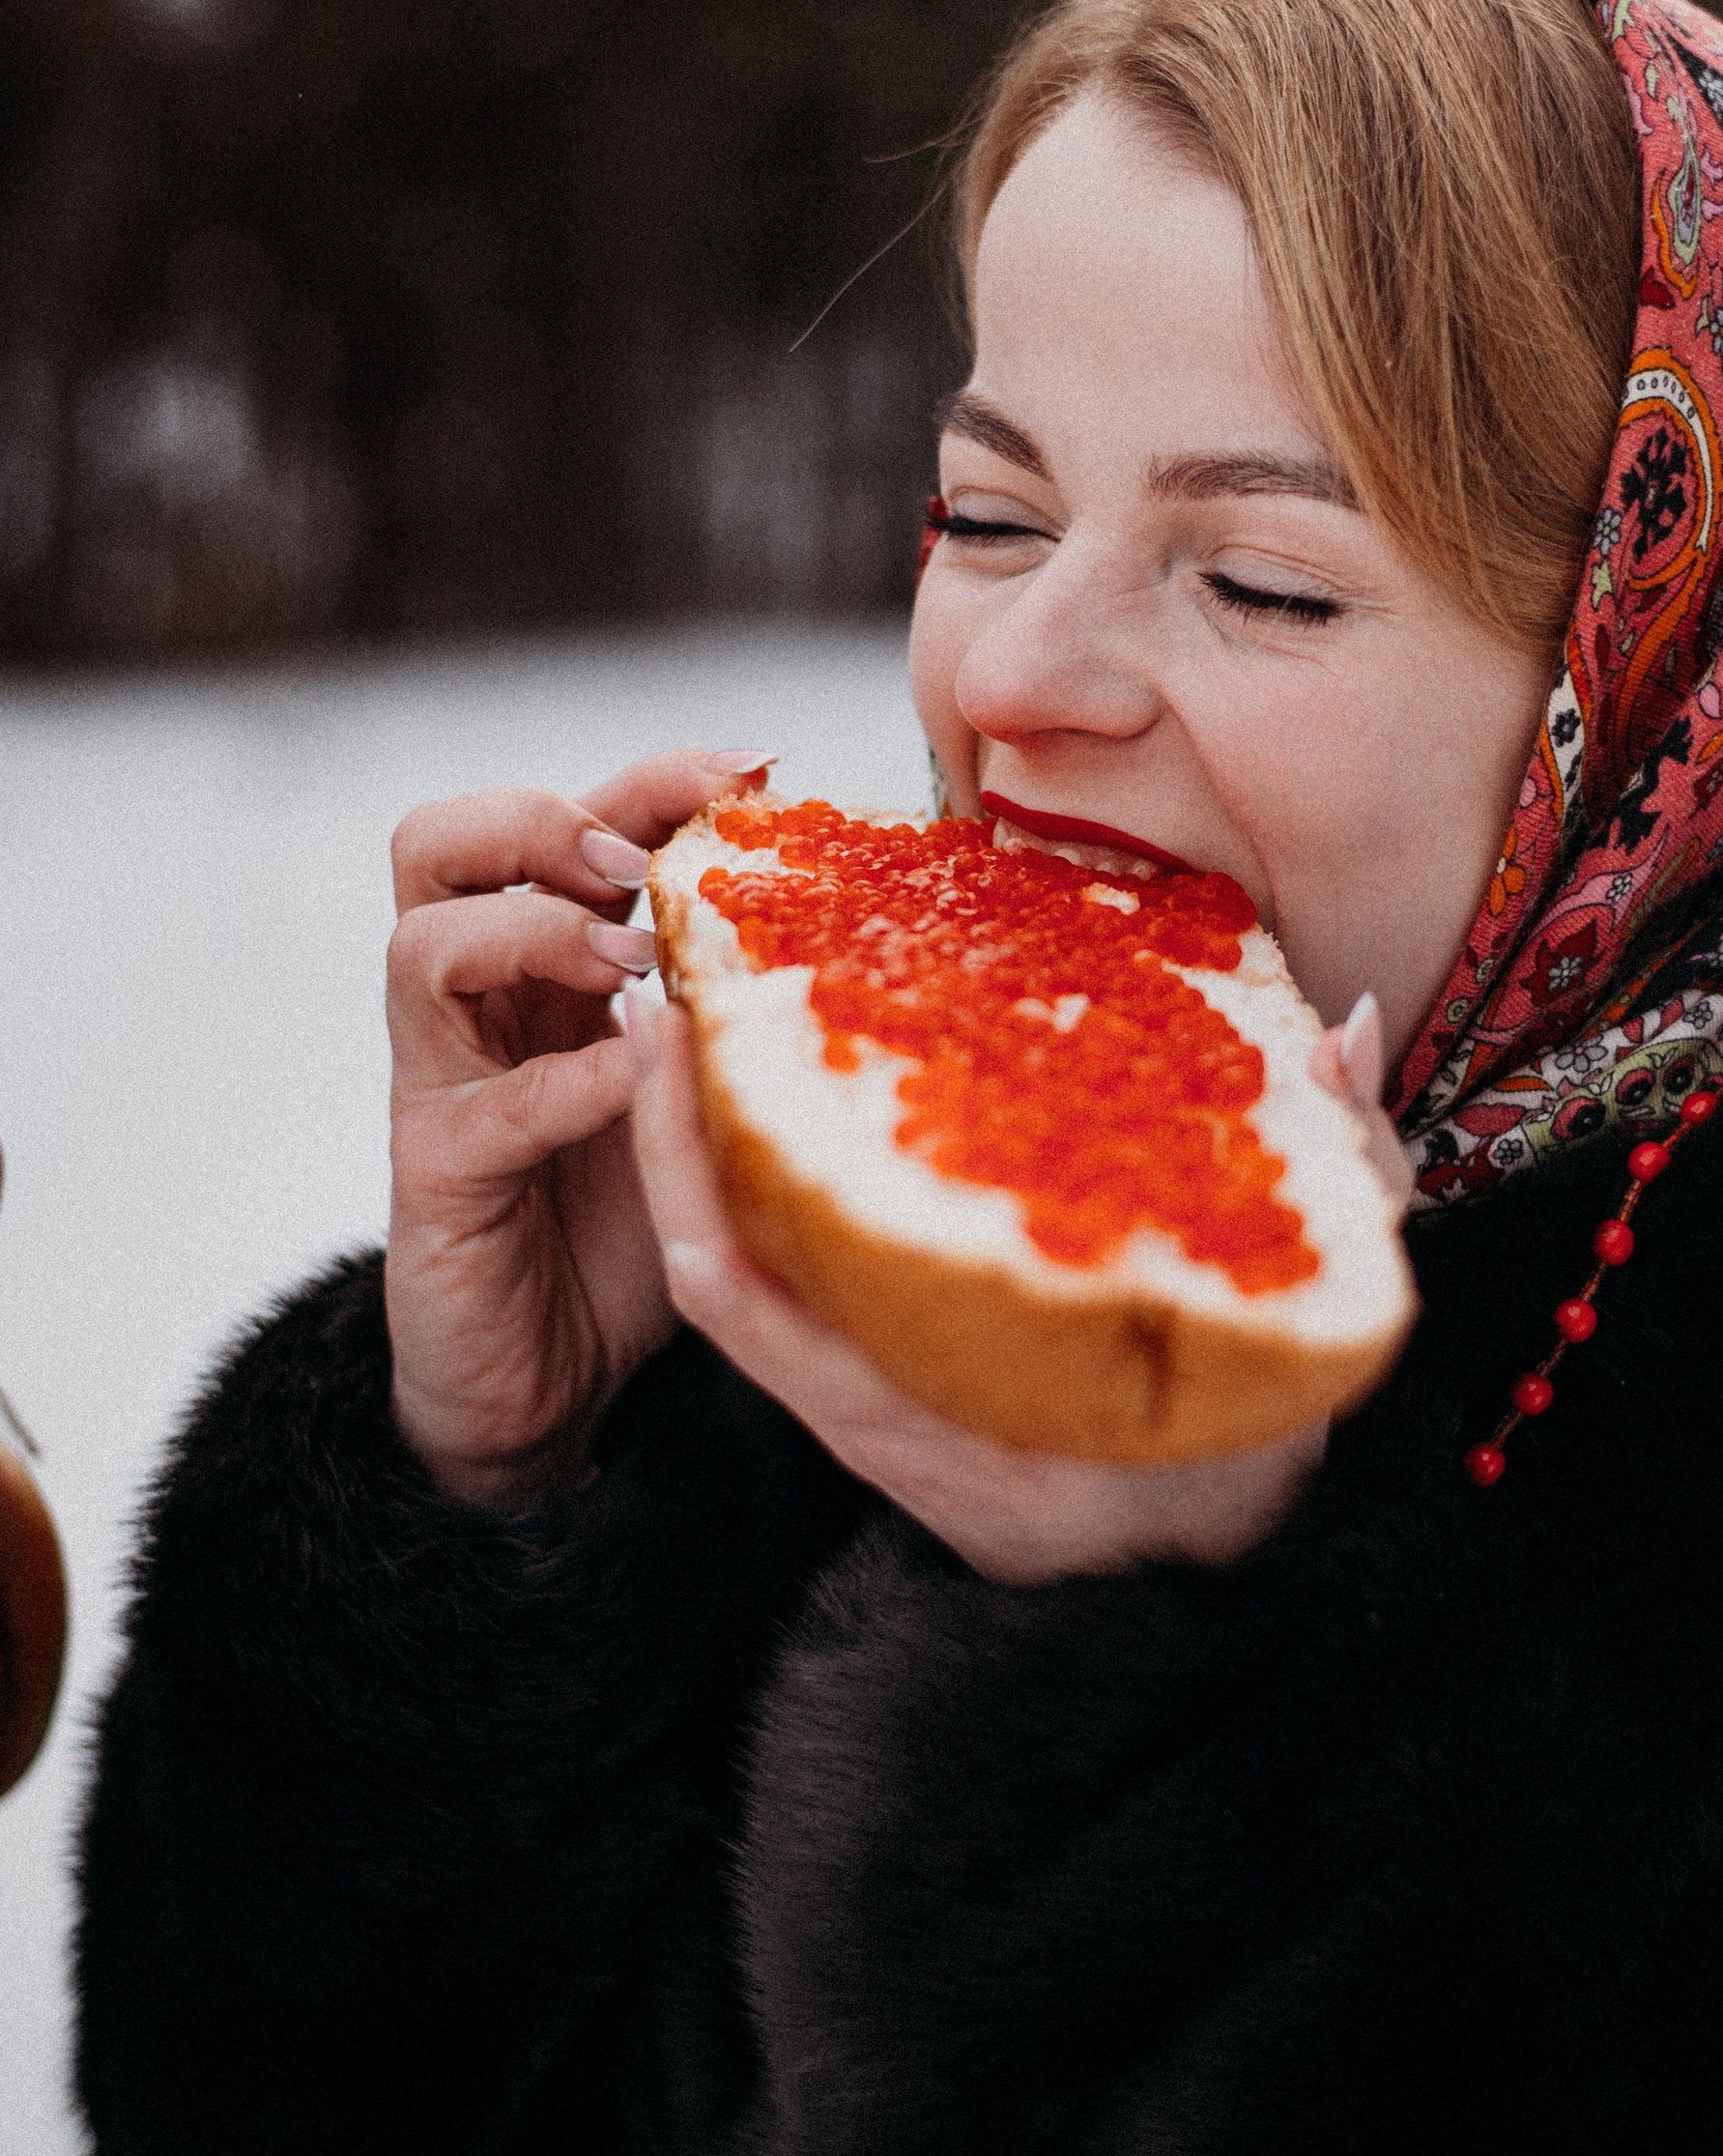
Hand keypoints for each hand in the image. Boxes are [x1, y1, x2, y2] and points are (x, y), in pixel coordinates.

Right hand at [384, 748, 774, 1507]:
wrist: (549, 1383)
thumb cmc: (629, 1223)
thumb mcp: (702, 1090)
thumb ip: (739, 1004)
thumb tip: (869, 915)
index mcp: (544, 966)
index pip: (564, 823)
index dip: (649, 778)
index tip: (756, 772)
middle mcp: (478, 1008)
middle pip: (435, 844)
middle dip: (545, 822)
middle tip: (641, 868)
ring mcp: (442, 1088)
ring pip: (420, 947)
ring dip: (534, 931)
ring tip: (628, 959)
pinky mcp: (437, 1182)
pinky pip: (480, 1110)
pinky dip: (563, 1081)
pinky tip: (634, 1077)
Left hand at [628, 984, 1410, 1582]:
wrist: (1211, 1587)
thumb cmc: (1253, 1464)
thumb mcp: (1316, 1339)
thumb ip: (1341, 1187)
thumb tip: (1337, 1029)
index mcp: (962, 1445)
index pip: (774, 1320)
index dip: (699, 1182)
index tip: (677, 1053)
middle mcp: (893, 1431)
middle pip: (728, 1277)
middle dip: (674, 1134)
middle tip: (661, 983)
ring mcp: (877, 1411)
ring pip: (744, 1276)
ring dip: (695, 1149)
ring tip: (683, 1009)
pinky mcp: (882, 1387)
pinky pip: (785, 1288)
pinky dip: (749, 1189)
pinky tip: (749, 1089)